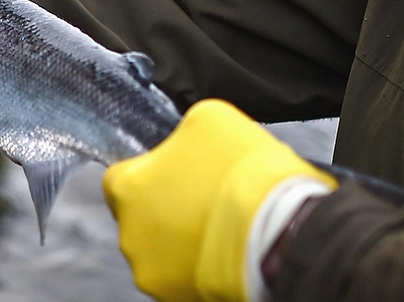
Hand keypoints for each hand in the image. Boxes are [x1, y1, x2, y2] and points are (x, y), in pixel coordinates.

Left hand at [103, 99, 335, 301]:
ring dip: (182, 240)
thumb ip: (183, 133)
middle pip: (141, 216)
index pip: (120, 177)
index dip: (150, 172)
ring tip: (220, 228)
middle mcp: (129, 234)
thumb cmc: (243, 171)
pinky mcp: (177, 297)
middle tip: (204, 200)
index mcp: (125, 188)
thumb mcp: (209, 119)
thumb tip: (184, 142)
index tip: (176, 172)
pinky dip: (199, 266)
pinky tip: (226, 251)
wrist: (283, 231)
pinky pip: (182, 277)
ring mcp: (152, 271)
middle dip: (166, 208)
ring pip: (161, 250)